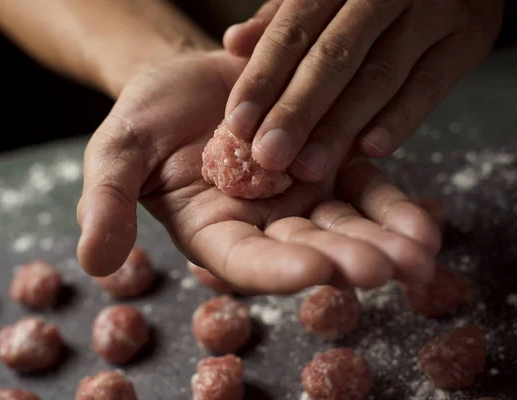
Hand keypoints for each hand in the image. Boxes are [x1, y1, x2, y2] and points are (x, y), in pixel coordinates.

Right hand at [76, 50, 440, 293]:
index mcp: (212, 231)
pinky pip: (366, 190)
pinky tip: (424, 225)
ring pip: (346, 225)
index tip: (317, 271)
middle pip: (308, 250)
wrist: (187, 81)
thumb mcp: (116, 154)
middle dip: (347, 259)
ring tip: (421, 254)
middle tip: (387, 269)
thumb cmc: (147, 119)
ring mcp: (300, 197)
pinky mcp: (330, 164)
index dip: (280, 269)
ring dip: (384, 242)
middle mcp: (262, 224)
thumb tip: (92, 263)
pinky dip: (393, 208)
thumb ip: (107, 203)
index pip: (246, 262)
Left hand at [222, 0, 504, 181]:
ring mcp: (433, 11)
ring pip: (379, 75)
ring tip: (309, 167)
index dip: (263, 79)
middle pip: (333, 56)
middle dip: (297, 111)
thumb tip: (234, 43)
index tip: (238, 124)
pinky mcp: (470, 38)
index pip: (293, 30)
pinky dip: (400, 119)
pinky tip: (370, 150)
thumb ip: (284, 18)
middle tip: (269, 156)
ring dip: (341, 126)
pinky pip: (431, 85)